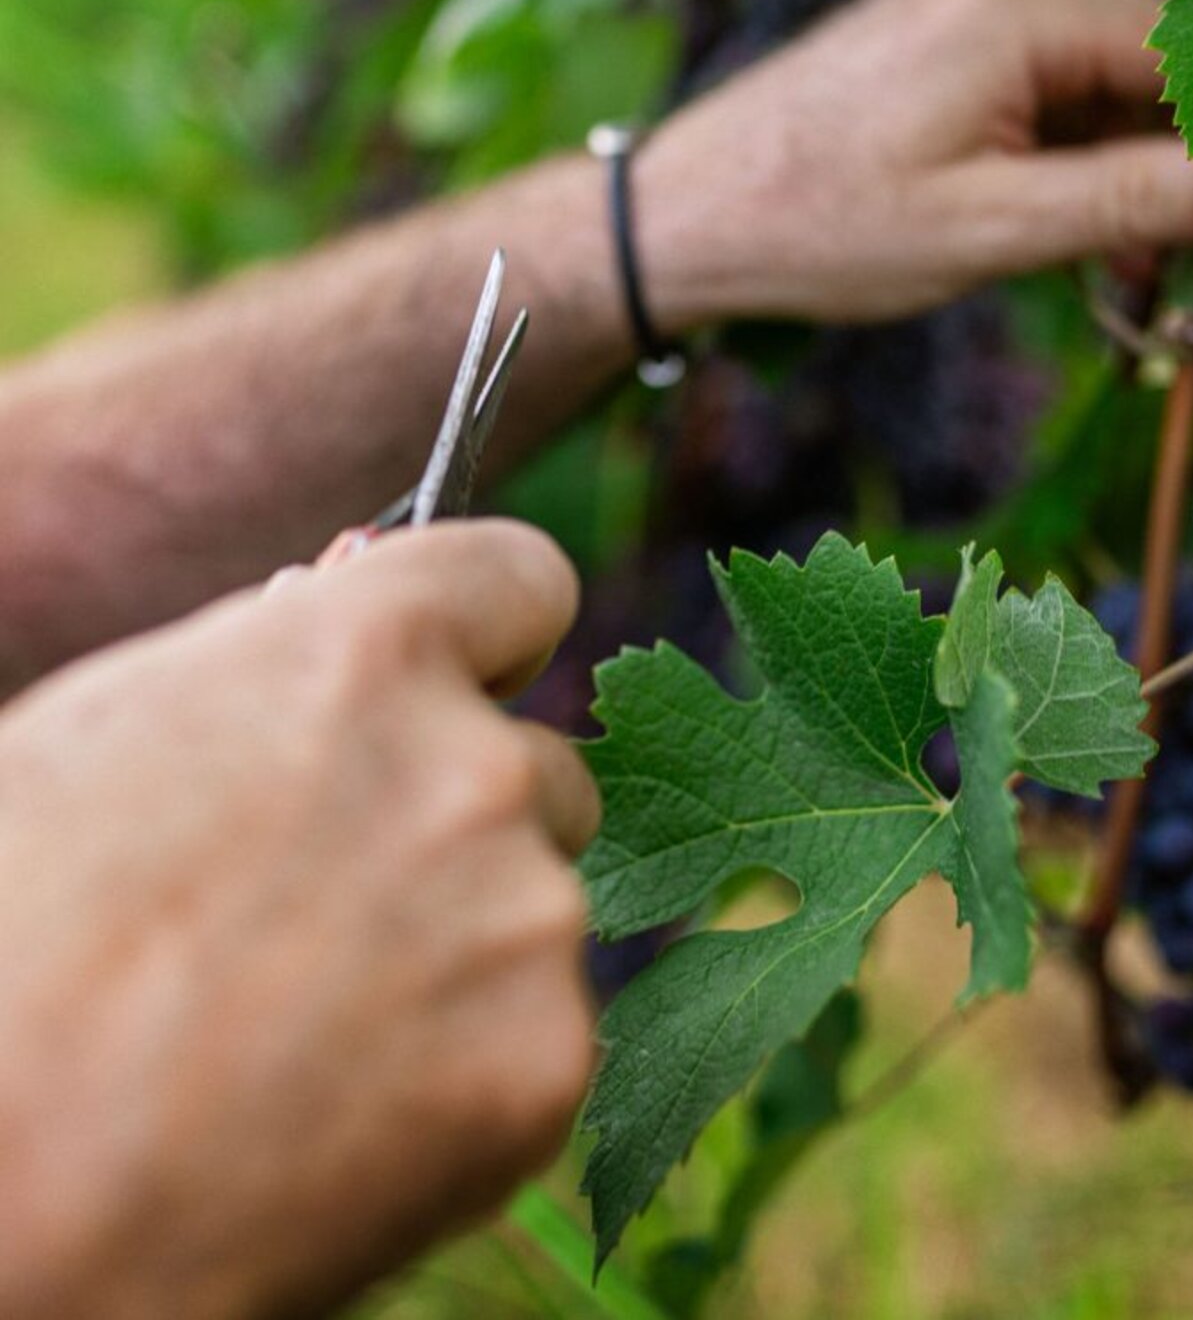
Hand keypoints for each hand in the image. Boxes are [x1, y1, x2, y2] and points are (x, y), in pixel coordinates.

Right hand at [0, 523, 597, 1318]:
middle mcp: (477, 766)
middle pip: (537, 763)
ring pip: (540, 901)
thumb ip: (282, 660)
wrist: (3, 1203)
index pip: (522, 579)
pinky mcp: (549, 1056)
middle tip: (336, 901)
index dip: (492, 631)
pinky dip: (474, 1067)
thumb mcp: (120, 732)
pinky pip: (543, 1030)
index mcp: (368, 651)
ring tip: (312, 1019)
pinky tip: (348, 1109)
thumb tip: (357, 595)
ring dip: (470, 943)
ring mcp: (528, 916)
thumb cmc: (20, 943)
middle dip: (462, 815)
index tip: (468, 676)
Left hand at [638, 0, 1192, 328]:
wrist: (685, 217)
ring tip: (1117, 270)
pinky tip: (1055, 228)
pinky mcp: (925, 40)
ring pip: (1082, 80)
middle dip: (1169, 162)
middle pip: (1133, 61)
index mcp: (1014, 7)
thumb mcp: (990, 229)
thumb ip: (1129, 202)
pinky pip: (1027, 86)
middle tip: (1177, 269)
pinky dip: (1055, 155)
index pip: (1178, 48)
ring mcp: (951, 6)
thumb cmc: (823, 228)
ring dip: (1112, 168)